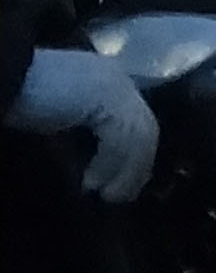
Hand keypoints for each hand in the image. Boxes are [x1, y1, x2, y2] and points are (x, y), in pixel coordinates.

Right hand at [6, 44, 160, 204]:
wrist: (3, 79)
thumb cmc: (24, 101)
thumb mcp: (66, 119)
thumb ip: (89, 133)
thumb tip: (107, 170)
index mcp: (109, 79)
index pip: (138, 120)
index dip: (135, 154)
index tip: (127, 182)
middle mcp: (117, 77)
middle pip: (144, 128)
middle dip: (135, 166)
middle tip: (120, 194)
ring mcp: (114, 84)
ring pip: (136, 136)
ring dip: (124, 171)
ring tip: (108, 195)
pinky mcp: (104, 96)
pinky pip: (120, 138)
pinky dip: (109, 164)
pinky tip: (93, 182)